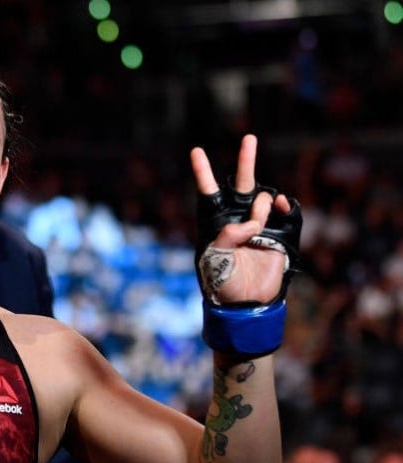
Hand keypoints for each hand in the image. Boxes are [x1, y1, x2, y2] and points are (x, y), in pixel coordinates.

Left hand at [191, 135, 292, 305]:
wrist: (247, 303)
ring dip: (262, 205)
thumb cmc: (222, 283)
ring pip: (264, 197)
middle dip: (246, 160)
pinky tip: (281, 206)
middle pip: (242, 182)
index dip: (203, 172)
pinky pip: (287, 210)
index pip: (208, 192)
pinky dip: (285, 205)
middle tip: (249, 138)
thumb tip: (251, 222)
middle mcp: (238, 218)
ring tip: (258, 226)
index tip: (196, 150)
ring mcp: (260, 223)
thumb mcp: (214, 260)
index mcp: (215, 222)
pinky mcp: (281, 233)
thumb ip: (227, 237)